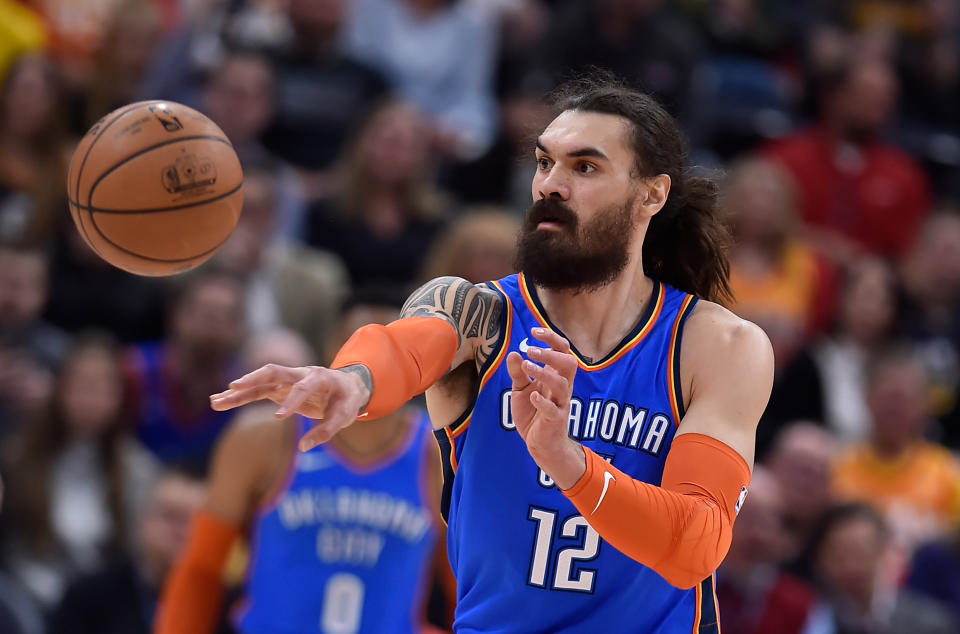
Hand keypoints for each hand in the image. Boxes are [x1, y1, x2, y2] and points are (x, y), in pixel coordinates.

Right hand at [210, 364, 370, 449]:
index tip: (279, 418)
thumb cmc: (347, 401)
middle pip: (273, 373)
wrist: (348, 386)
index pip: (303, 387)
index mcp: (320, 377)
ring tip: (214, 402)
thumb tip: (304, 447)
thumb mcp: (345, 416)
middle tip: (233, 388)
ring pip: (259, 383)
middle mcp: (300, 374)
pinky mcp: (279, 389)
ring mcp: (287, 380)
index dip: (292, 401)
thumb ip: (326, 431)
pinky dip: (239, 397)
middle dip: (253, 380)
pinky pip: (256, 392)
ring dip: (238, 392)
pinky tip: (220, 402)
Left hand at [505, 327, 584, 488]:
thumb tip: (514, 353)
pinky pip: (553, 409)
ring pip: (562, 384)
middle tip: (530, 350)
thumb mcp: (520, 390)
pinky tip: (532, 396)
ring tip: (527, 366)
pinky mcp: (555, 420)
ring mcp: (560, 404)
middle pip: (569, 363)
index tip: (534, 330)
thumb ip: (518, 373)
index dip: (551, 338)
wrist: (540, 444)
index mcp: (555, 376)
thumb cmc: (533, 414)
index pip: (561, 350)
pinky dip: (543, 401)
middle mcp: (561, 388)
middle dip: (551, 353)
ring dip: (544, 373)